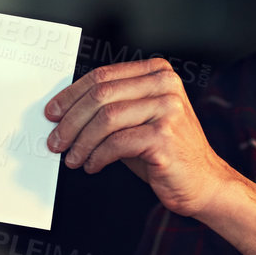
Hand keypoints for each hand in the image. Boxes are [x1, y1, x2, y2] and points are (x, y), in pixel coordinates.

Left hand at [44, 57, 233, 217]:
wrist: (202, 182)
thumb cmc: (163, 151)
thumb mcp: (135, 121)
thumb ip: (109, 108)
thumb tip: (63, 112)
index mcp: (158, 72)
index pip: (102, 77)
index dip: (71, 95)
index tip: (52, 113)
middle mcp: (165, 85)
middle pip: (101, 95)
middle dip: (71, 120)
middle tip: (56, 140)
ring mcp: (168, 109)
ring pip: (106, 118)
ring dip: (81, 141)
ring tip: (72, 157)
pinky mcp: (165, 136)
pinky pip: (117, 143)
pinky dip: (98, 156)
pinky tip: (92, 165)